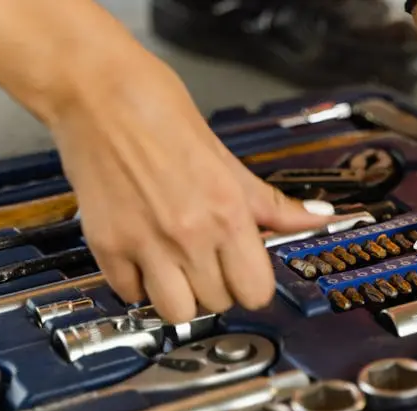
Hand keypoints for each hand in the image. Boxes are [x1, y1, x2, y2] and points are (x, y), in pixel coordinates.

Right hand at [49, 52, 334, 322]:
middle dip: (217, 287)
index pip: (256, 291)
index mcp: (229, 213)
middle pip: (218, 303)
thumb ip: (274, 204)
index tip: (244, 274)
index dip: (252, 286)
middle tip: (208, 262)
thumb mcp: (230, 161)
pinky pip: (130, 294)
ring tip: (176, 269)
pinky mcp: (107, 246)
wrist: (97, 91)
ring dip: (179, 297)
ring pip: (177, 313)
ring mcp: (146, 244)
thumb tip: (320, 218)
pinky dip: (137, 284)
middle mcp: (191, 235)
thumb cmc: (161, 114)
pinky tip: (142, 258)